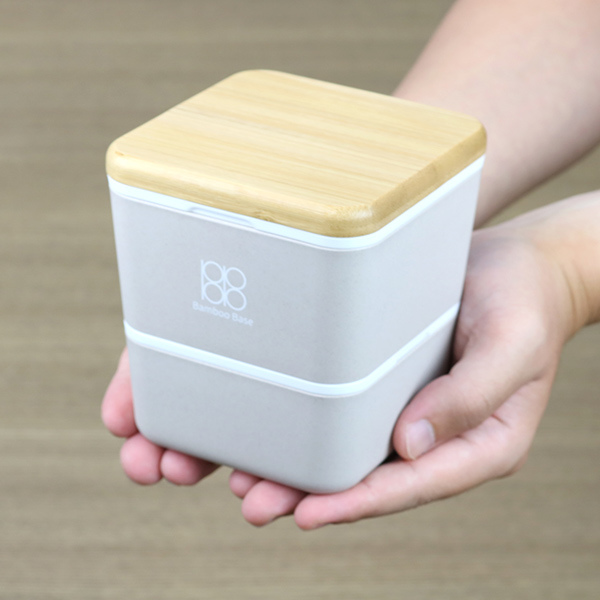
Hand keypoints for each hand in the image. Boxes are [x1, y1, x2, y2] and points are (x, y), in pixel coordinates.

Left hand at [101, 201, 584, 528]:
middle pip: (370, 477)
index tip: (307, 514)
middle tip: (253, 502)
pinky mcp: (388, 378)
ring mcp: (408, 407)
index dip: (359, 501)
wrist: (518, 265)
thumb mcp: (511, 344)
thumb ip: (469, 396)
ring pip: (349, 449)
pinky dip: (308, 423)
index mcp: (474, 442)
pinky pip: (345, 409)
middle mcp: (435, 432)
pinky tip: (270, 425)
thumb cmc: (524, 301)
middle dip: (311, 494)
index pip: (412, 484)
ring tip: (244, 478)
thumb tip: (411, 446)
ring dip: (298, 466)